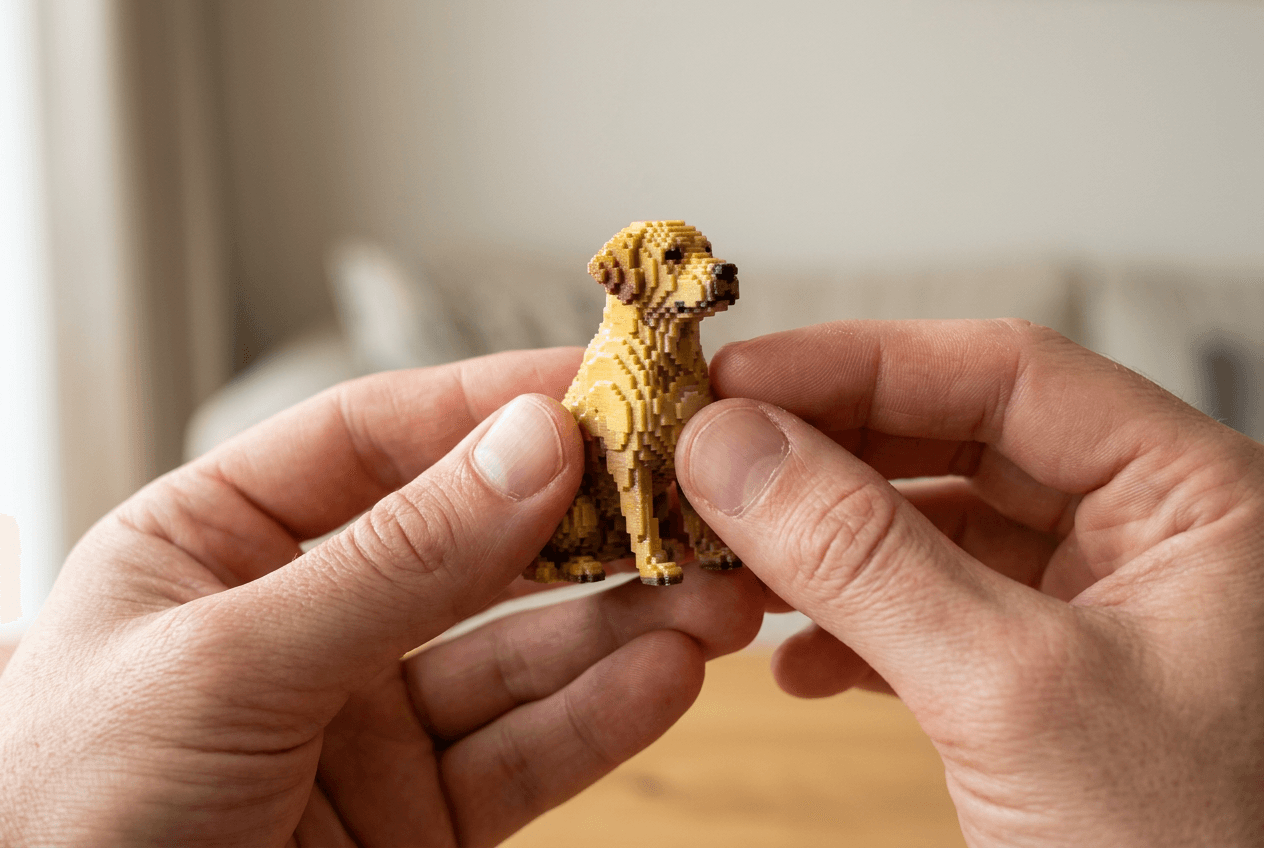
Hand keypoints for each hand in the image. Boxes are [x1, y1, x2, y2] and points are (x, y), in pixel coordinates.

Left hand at [0, 349, 764, 846]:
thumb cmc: (59, 817)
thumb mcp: (224, 664)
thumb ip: (388, 563)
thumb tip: (526, 448)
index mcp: (218, 544)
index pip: (376, 438)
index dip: (491, 403)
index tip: (600, 384)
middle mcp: (302, 621)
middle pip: (471, 543)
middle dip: (585, 517)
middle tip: (686, 489)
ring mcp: (365, 723)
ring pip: (518, 654)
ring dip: (620, 622)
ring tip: (710, 592)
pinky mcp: (416, 817)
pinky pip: (523, 755)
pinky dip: (600, 718)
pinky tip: (664, 676)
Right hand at [676, 320, 1263, 847]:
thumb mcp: (1013, 694)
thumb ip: (864, 558)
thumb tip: (730, 447)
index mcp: (1192, 498)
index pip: (1005, 375)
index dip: (856, 364)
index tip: (733, 379)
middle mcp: (1145, 536)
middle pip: (954, 442)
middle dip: (824, 458)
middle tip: (710, 461)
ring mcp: (1092, 611)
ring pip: (928, 532)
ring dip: (822, 548)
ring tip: (733, 566)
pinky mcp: (1043, 682)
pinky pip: (929, 616)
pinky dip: (851, 631)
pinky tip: (797, 665)